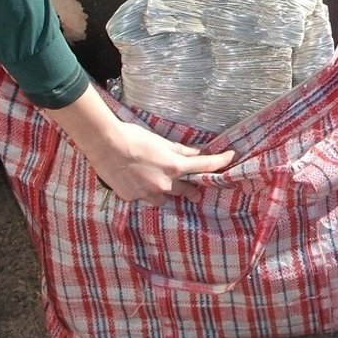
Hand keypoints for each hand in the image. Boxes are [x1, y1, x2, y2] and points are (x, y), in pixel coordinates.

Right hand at [44, 84, 235, 205]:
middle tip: (196, 192)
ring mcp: (147, 193)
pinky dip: (145, 192)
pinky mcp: (132, 197)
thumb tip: (196, 152)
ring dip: (167, 194)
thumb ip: (180, 150)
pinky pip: (144, 198)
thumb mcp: (162, 142)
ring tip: (162, 188)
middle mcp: (164, 184)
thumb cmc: (134, 138)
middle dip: (191, 191)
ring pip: (164, 199)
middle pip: (185, 191)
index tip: (230, 158)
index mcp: (174, 167)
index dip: (219, 162)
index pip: (204, 165)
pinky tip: (140, 184)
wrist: (106, 145)